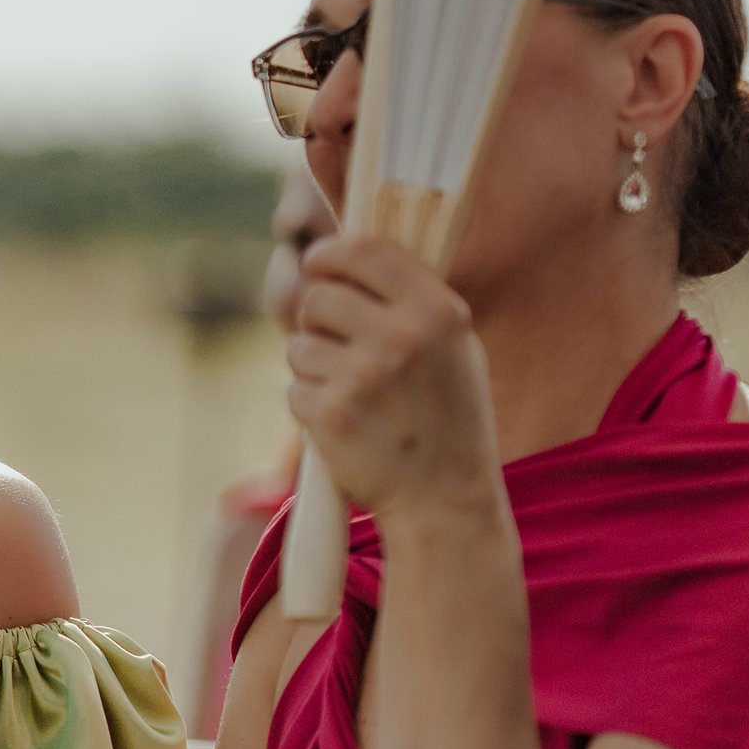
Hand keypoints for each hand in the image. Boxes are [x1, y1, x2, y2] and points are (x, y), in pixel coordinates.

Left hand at [286, 235, 502, 526]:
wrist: (444, 498)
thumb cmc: (448, 417)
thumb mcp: (453, 346)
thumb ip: (409, 299)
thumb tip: (346, 255)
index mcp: (437, 310)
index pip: (364, 250)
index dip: (329, 253)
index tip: (317, 263)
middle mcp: (401, 337)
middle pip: (320, 296)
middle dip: (317, 318)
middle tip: (335, 343)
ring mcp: (363, 377)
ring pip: (301, 344)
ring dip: (313, 366)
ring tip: (351, 392)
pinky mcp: (331, 415)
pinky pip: (295, 389)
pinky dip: (310, 405)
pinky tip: (345, 424)